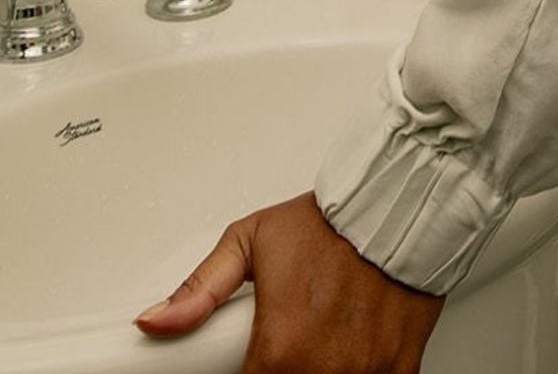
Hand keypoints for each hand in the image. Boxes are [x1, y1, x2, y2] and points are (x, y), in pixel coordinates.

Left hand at [134, 191, 444, 372]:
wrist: (401, 201)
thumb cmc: (330, 221)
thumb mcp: (252, 241)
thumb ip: (200, 290)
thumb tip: (155, 321)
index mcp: (280, 348)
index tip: (251, 364)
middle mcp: (322, 370)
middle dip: (280, 368)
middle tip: (285, 345)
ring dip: (316, 370)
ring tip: (315, 344)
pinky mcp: (400, 370)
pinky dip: (357, 372)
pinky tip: (348, 350)